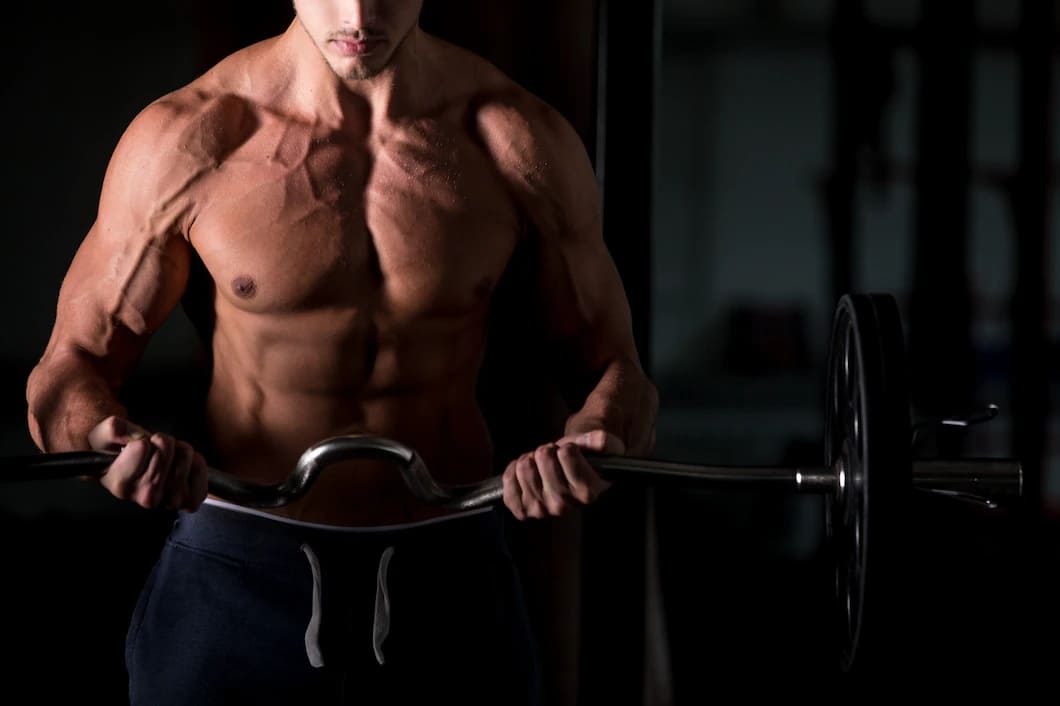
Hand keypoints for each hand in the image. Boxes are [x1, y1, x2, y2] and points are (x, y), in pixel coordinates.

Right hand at [87, 416, 208, 510]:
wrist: (138, 469)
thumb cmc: (119, 452)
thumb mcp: (105, 434)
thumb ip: (113, 430)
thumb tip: (136, 436)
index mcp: (120, 484)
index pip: (141, 448)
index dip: (142, 440)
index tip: (137, 447)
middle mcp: (143, 497)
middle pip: (165, 450)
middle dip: (162, 442)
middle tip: (153, 451)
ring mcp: (168, 501)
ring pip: (185, 457)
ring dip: (179, 450)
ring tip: (167, 458)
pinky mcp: (189, 500)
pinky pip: (201, 470)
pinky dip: (196, 461)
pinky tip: (182, 466)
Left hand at [501, 429, 621, 519]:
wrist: (567, 476)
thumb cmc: (584, 459)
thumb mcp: (597, 446)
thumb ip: (600, 441)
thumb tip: (600, 440)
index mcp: (586, 493)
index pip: (566, 453)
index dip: (566, 447)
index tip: (570, 453)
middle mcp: (564, 507)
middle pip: (543, 457)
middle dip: (547, 450)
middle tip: (554, 458)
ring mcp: (541, 511)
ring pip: (524, 467)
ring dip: (531, 459)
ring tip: (541, 466)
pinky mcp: (522, 511)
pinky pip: (508, 480)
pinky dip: (514, 470)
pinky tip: (528, 473)